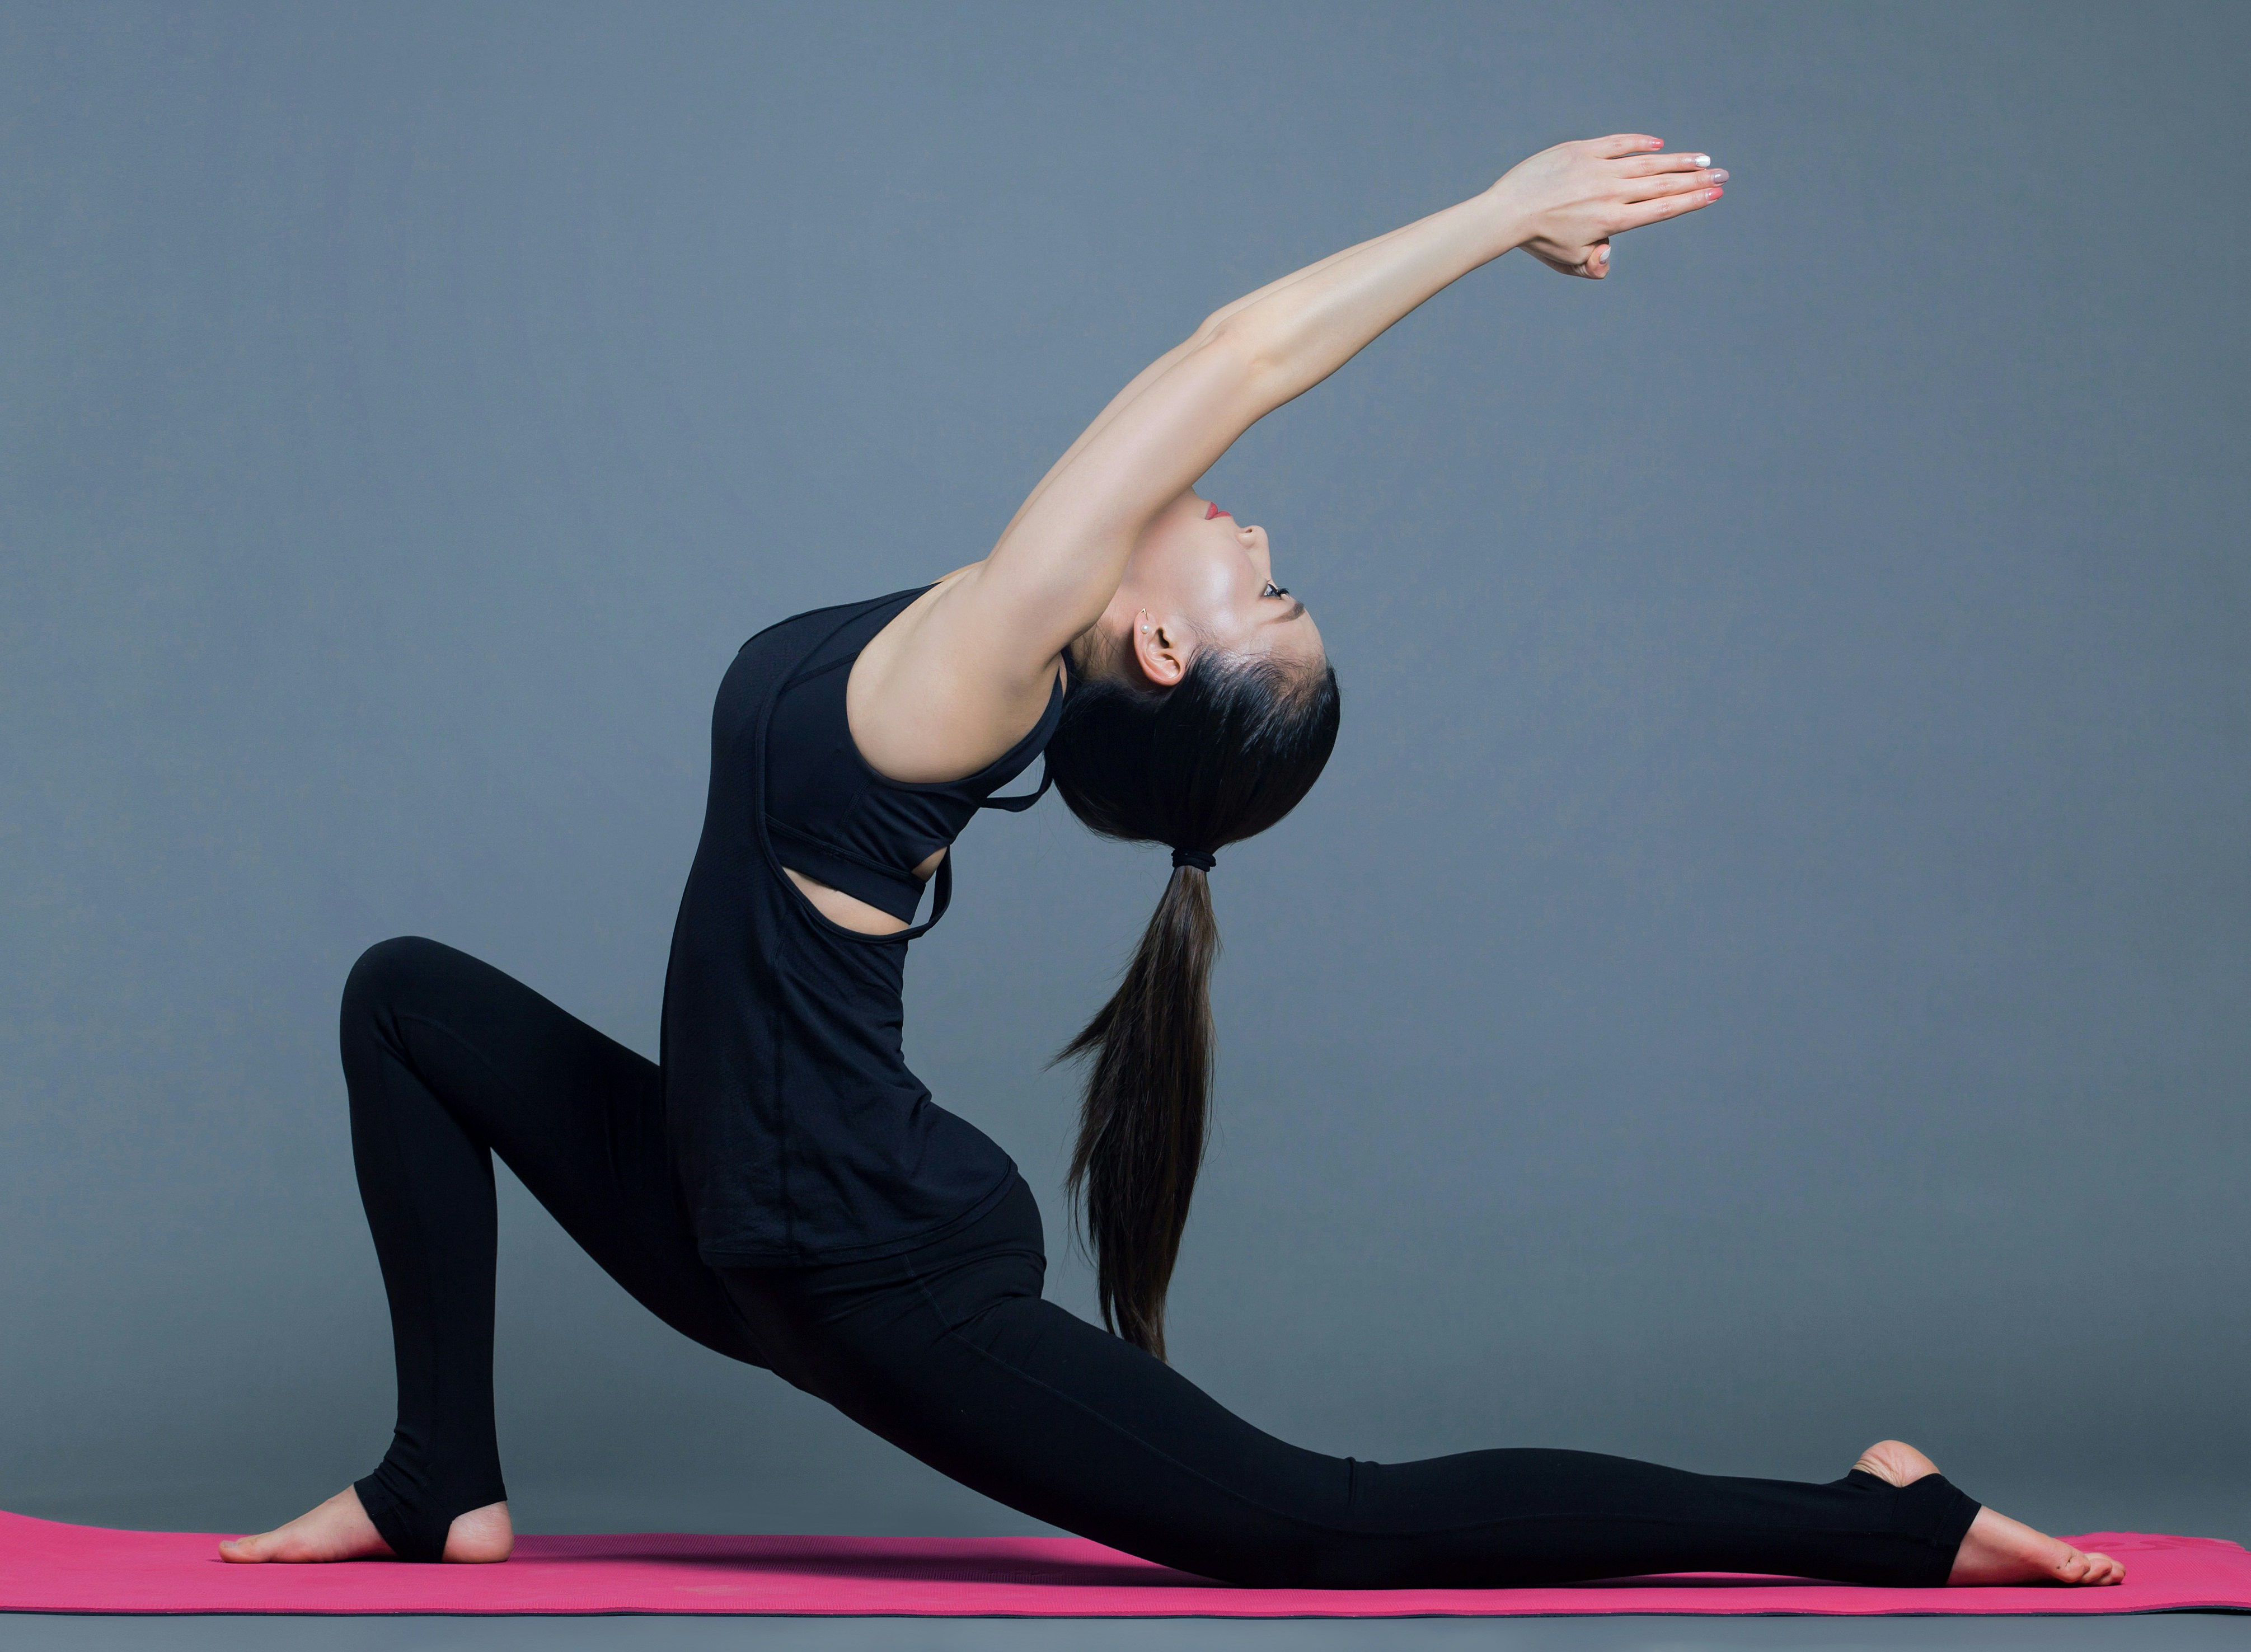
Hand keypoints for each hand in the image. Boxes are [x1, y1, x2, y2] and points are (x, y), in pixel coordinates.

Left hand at [1490, 135, 1725, 278]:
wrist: (1508, 212)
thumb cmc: (1538, 241)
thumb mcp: (1569, 264)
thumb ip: (1596, 266)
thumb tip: (1611, 252)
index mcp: (1612, 221)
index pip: (1662, 210)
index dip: (1691, 202)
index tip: (1714, 195)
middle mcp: (1611, 192)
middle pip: (1663, 185)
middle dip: (1697, 180)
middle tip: (1722, 175)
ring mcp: (1597, 169)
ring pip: (1647, 163)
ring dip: (1678, 160)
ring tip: (1703, 159)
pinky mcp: (1581, 150)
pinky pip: (1618, 143)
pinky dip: (1639, 143)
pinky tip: (1659, 145)